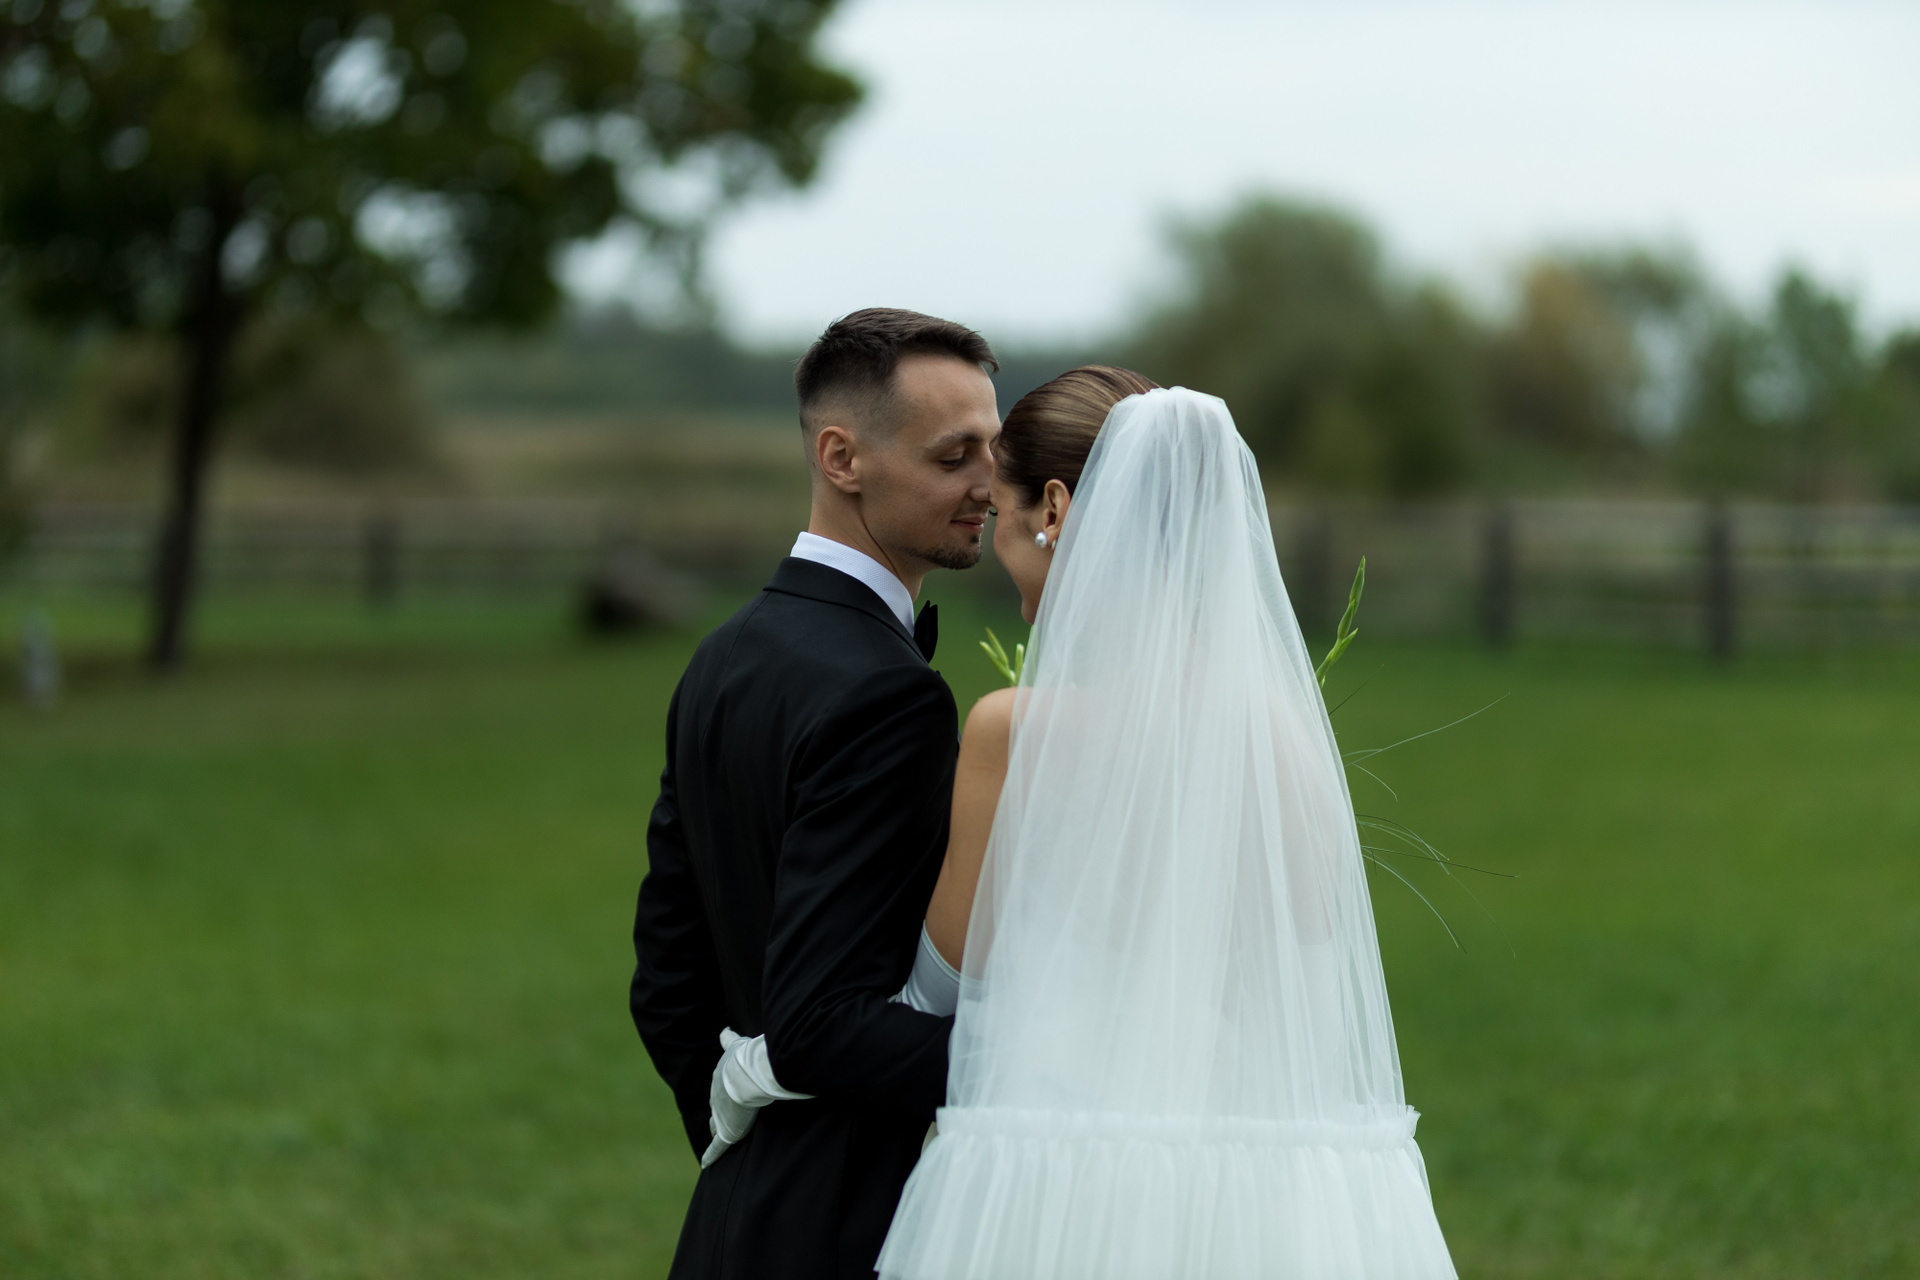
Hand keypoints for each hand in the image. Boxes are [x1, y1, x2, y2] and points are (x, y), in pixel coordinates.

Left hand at [699, 1028, 813, 1169]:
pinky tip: (705, 1164)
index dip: (721, 1093)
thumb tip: (724, 1029)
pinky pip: (716, 1147)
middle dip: (719, 1113)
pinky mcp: (726, 1132)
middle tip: (722, 1120)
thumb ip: (729, 1039)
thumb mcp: (736, 1045)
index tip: (722, 1096)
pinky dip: (710, 1155)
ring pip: (715, 1127)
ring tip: (718, 1138)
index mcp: (720, 1079)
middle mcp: (716, 1097)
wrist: (745, 1073)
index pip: (719, 1088)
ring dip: (716, 1131)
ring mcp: (719, 1116)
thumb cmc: (745, 1058)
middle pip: (716, 1109)